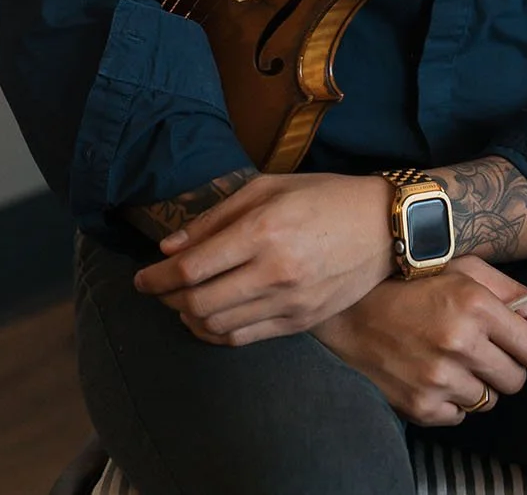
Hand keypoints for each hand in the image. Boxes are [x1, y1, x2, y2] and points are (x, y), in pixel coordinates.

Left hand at [133, 171, 392, 345]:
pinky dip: (216, 333)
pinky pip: (244, 339)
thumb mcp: (270, 186)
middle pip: (197, 303)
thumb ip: (217, 216)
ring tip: (182, 301)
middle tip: (158, 289)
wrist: (385, 226)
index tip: (141, 278)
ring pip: (216, 327)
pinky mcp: (301, 323)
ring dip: (188, 318)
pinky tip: (210, 318)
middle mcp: (274, 271)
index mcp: (264, 230)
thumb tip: (170, 247)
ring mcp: (289, 302)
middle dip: (167, 299)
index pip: (192, 267)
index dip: (156, 277)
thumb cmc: (325, 196)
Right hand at [314, 255, 526, 426]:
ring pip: (488, 401)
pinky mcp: (421, 406)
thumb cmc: (407, 284)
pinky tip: (435, 375)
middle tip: (487, 352)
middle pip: (516, 380)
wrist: (351, 313)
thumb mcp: (459, 267)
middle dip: (507, 367)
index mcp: (474, 305)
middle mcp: (460, 344)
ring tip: (453, 360)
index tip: (526, 345)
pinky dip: (452, 401)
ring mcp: (440, 379)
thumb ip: (504, 288)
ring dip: (477, 384)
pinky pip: (459, 417)